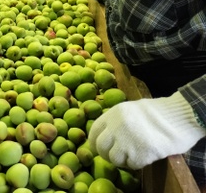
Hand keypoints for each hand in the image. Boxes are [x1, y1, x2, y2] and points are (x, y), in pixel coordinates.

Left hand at [89, 92, 205, 169]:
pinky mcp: (140, 154)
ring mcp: (127, 141)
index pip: (94, 131)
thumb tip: (106, 134)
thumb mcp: (131, 108)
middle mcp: (116, 127)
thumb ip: (117, 120)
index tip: (99, 147)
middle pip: (100, 147)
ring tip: (132, 155)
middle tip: (116, 155)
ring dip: (121, 160)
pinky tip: (144, 157)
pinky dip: (136, 164)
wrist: (179, 117)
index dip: (95, 141)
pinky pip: (131, 165)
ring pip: (113, 158)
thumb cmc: (158, 112)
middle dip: (107, 154)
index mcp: (113, 113)